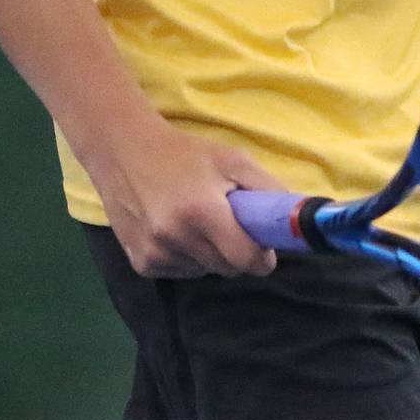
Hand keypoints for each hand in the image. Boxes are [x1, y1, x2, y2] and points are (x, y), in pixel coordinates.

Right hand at [92, 119, 283, 279]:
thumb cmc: (183, 152)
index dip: (261, 255)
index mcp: (201, 211)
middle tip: (224, 221)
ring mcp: (154, 253)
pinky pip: (179, 271)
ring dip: (207, 253)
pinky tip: (170, 228)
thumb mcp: (230, 159)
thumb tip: (298, 225)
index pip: (247, 260)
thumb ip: (268, 191)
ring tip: (192, 218)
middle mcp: (175, 237)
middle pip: (228, 268)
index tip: (261, 244)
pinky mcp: (139, 263)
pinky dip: (183, 256)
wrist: (121, 147)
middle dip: (234, 251)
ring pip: (204, 271)